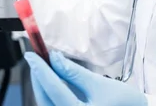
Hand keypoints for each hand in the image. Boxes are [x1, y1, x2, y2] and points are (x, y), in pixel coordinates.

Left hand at [25, 51, 147, 105]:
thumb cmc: (124, 103)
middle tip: (35, 58)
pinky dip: (50, 93)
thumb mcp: (99, 84)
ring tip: (43, 67)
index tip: (31, 55)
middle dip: (39, 78)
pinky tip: (51, 81)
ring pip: (47, 104)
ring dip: (43, 86)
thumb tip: (55, 58)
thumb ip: (74, 72)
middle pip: (45, 99)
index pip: (54, 88)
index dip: (41, 69)